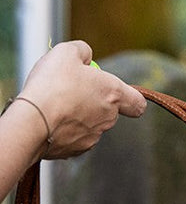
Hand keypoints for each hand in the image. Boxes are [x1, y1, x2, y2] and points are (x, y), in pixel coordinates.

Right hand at [18, 40, 146, 158]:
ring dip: (77, 118)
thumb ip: (83, 51)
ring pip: (89, 126)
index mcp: (114, 94)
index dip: (129, 98)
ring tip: (55, 107)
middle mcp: (108, 118)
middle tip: (71, 92)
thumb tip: (86, 58)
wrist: (29, 121)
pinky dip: (62, 132)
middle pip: (108, 111)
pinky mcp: (72, 152)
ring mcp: (91, 137)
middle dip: (93, 102)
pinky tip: (47, 122)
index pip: (138, 103)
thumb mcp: (68, 52)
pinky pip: (71, 139)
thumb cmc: (51, 84)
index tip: (113, 92)